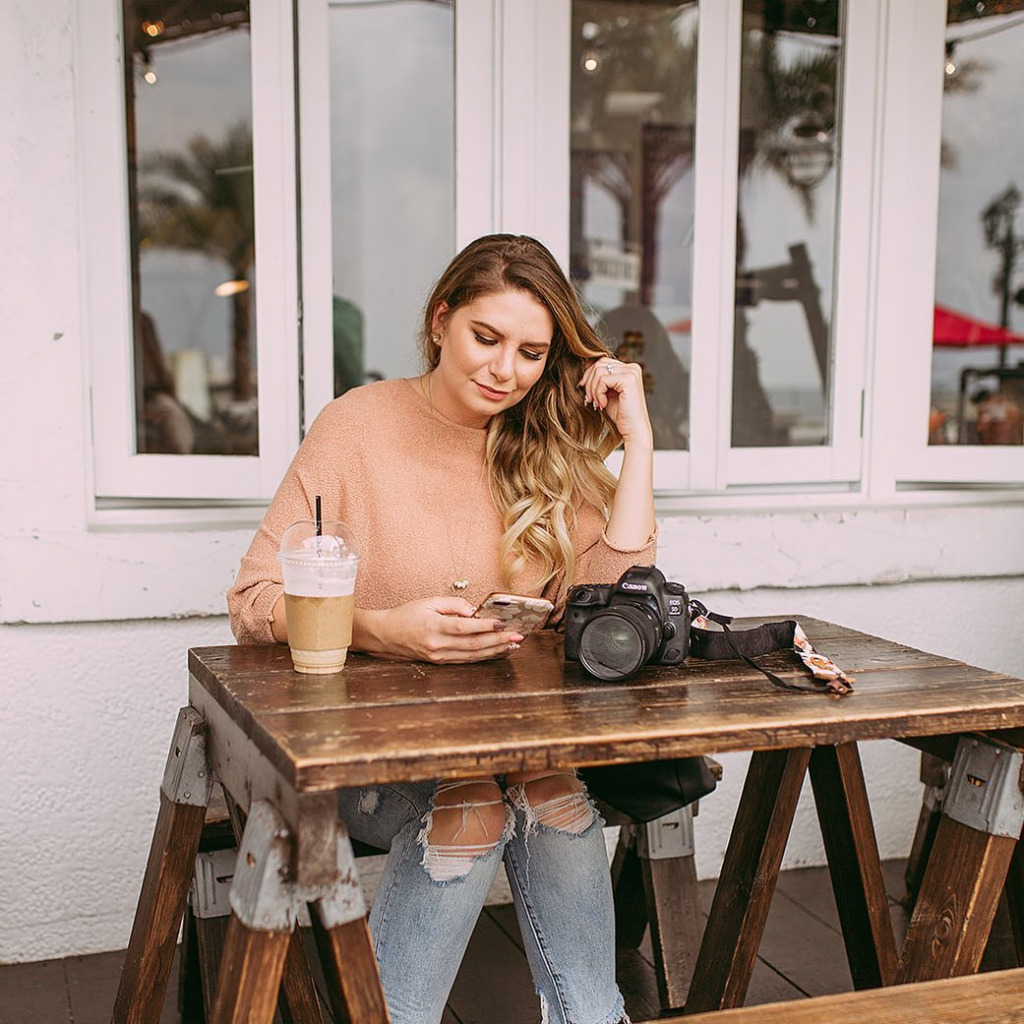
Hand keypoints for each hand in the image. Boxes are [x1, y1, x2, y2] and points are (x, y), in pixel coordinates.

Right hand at [354, 596, 524, 662]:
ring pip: (472, 655)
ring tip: (512, 644)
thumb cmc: (406, 615)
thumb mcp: (428, 602)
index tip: (501, 622)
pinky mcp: (440, 662)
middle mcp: (437, 645)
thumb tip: (474, 610)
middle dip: (498, 640)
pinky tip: (496, 651)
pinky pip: (466, 660)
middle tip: (517, 635)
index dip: (484, 626)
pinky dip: (483, 656)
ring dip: (495, 650)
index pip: (464, 628)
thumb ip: (453, 604)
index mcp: (433, 627)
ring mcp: (439, 656)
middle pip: (473, 644)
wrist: (386, 635)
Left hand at [579, 358, 652, 447]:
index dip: (589, 375)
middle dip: (589, 383)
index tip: (586, 392)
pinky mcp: (628, 379)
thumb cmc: (620, 414)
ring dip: (593, 390)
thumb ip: (599, 379)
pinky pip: (603, 380)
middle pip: (599, 364)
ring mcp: (631, 372)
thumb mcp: (606, 392)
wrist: (633, 429)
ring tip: (597, 403)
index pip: (602, 362)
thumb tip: (584, 365)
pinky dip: (598, 393)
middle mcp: (632, 367)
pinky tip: (603, 404)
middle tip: (589, 400)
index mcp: (628, 369)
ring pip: (598, 371)